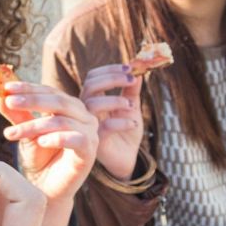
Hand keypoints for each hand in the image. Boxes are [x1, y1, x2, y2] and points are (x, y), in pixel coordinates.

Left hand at [0, 82, 98, 202]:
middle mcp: (83, 116)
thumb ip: (16, 115)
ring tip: (11, 133)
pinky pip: (77, 140)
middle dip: (31, 100)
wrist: (46, 190)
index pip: (48, 91)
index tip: (6, 88)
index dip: (28, 88)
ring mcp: (89, 134)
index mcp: (69, 107)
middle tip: (9, 101)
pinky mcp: (90, 152)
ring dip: (34, 125)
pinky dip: (58, 138)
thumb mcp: (24, 133)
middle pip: (58, 101)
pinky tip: (40, 142)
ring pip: (62, 121)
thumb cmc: (38, 158)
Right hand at [79, 65, 143, 179]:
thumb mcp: (131, 106)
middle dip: (112, 79)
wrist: (127, 158)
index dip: (109, 69)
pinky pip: (105, 127)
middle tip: (131, 79)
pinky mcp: (96, 142)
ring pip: (92, 105)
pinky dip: (121, 122)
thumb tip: (138, 68)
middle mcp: (87, 110)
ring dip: (115, 100)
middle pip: (90, 86)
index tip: (130, 67)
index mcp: (94, 98)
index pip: (93, 77)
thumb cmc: (125, 130)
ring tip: (131, 105)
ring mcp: (90, 125)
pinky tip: (133, 123)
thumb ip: (132, 89)